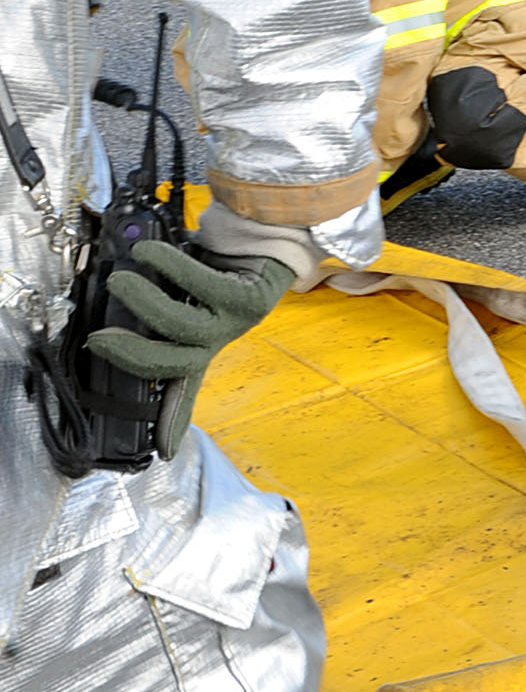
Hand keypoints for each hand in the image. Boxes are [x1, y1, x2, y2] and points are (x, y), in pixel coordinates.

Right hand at [87, 242, 294, 457]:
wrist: (261, 238)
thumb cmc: (216, 266)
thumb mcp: (180, 293)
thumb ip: (154, 302)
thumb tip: (110, 299)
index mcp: (201, 345)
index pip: (183, 389)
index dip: (172, 421)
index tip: (162, 453)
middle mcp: (218, 339)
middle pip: (175, 364)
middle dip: (132, 356)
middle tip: (99, 339)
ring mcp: (235, 320)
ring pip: (183, 325)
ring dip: (143, 304)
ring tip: (119, 281)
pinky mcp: (247, 297)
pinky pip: (201, 284)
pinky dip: (168, 266)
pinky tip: (147, 252)